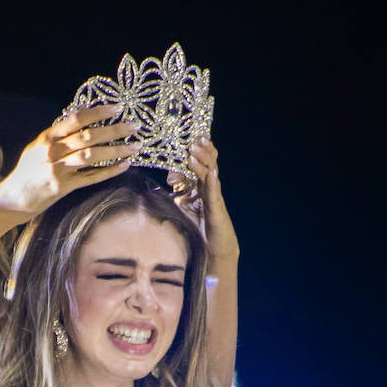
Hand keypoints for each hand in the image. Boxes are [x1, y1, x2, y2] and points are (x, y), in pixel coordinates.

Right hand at [0, 105, 141, 221]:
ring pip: (93, 155)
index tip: (117, 108)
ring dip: (116, 150)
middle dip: (115, 130)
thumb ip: (57, 137)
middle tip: (135, 126)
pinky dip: (109, 171)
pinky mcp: (63, 187)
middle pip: (89, 136)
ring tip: (135, 147)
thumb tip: (80, 122)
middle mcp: (52, 151)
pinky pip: (91, 177)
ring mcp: (58, 169)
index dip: (99, 112)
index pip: (77, 119)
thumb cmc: (27, 173)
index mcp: (47, 138)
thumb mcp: (37, 149)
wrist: (12, 199)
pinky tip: (123, 166)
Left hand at [168, 139, 239, 270]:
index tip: (190, 138)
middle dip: (202, 151)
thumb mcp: (186, 204)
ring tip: (194, 151)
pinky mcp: (217, 208)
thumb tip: (170, 177)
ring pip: (211, 175)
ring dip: (203, 162)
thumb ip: (179, 190)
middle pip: (208, 164)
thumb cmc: (201, 225)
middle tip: (194, 140)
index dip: (198, 151)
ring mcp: (215, 197)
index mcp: (203, 186)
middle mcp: (210, 188)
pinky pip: (214, 193)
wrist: (215, 247)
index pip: (202, 163)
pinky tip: (210, 174)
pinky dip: (212, 182)